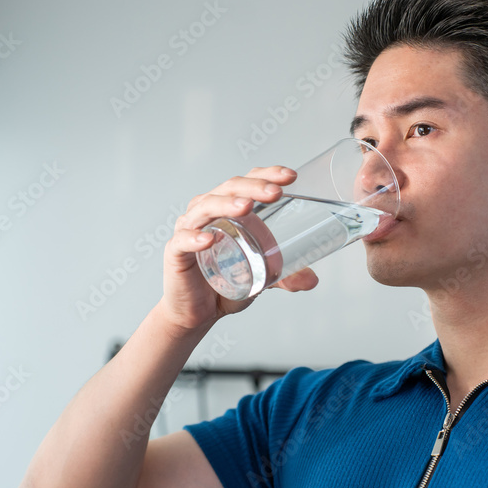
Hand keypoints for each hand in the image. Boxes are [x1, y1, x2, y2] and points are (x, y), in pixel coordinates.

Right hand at [156, 166, 318, 332]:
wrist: (196, 313)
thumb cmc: (223, 284)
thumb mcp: (261, 277)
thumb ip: (285, 276)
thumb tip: (312, 280)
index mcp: (227, 209)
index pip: (246, 182)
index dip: (267, 174)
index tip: (290, 176)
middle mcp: (206, 212)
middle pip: (228, 188)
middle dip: (253, 186)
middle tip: (276, 192)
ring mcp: (189, 229)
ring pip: (206, 207)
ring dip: (227, 204)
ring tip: (248, 207)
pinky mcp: (175, 253)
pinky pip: (183, 240)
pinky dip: (195, 237)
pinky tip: (209, 240)